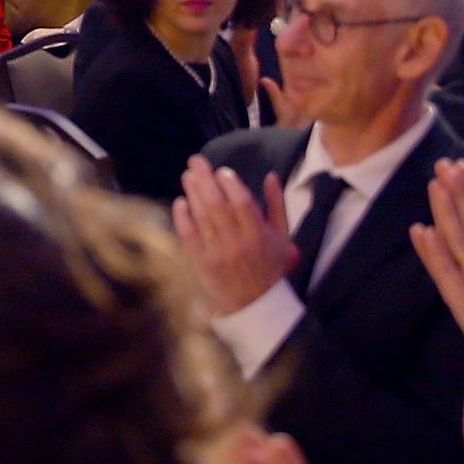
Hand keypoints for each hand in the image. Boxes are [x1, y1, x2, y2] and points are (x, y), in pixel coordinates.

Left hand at [171, 156, 296, 314]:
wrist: (253, 303)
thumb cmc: (269, 265)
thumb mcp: (282, 236)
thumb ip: (276, 204)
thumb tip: (272, 175)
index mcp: (259, 236)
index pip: (242, 204)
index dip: (231, 184)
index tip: (223, 171)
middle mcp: (237, 244)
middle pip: (217, 205)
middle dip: (205, 179)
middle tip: (196, 161)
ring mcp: (216, 254)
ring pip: (201, 217)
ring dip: (192, 193)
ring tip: (188, 175)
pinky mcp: (200, 262)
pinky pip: (188, 235)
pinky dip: (183, 217)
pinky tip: (181, 201)